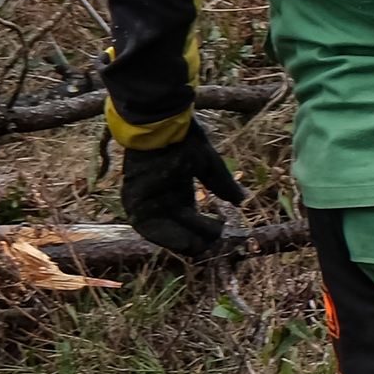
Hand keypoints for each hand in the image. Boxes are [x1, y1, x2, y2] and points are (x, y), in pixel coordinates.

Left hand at [120, 120, 242, 258]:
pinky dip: (163, 235)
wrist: (158, 124)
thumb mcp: (208, 164)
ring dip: (179, 241)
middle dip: (192, 238)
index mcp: (177, 190)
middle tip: (209, 247)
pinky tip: (182, 241)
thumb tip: (241, 201)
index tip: (220, 235)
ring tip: (198, 248)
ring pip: (161, 229)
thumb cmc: (183, 140)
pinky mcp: (132, 199)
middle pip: (175, 226)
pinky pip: (145, 225)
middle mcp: (161, 198)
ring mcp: (145, 200)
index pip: (189, 217)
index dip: (203, 228)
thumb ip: (222, 184)